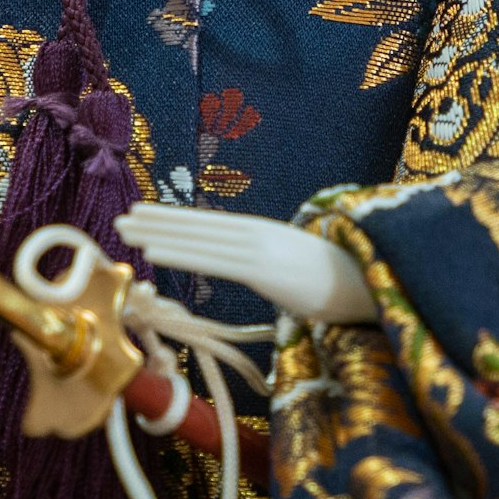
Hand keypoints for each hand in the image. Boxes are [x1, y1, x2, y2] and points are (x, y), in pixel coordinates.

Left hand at [115, 204, 376, 324]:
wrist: (377, 283)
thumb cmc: (344, 284)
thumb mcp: (299, 272)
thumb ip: (275, 270)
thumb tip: (266, 280)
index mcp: (264, 235)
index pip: (209, 226)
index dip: (175, 219)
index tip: (144, 215)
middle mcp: (256, 234)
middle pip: (197, 226)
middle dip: (157, 222)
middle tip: (120, 217)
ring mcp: (258, 249)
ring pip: (197, 239)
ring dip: (157, 234)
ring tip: (126, 229)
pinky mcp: (263, 268)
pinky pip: (212, 261)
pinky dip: (180, 253)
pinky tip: (152, 251)